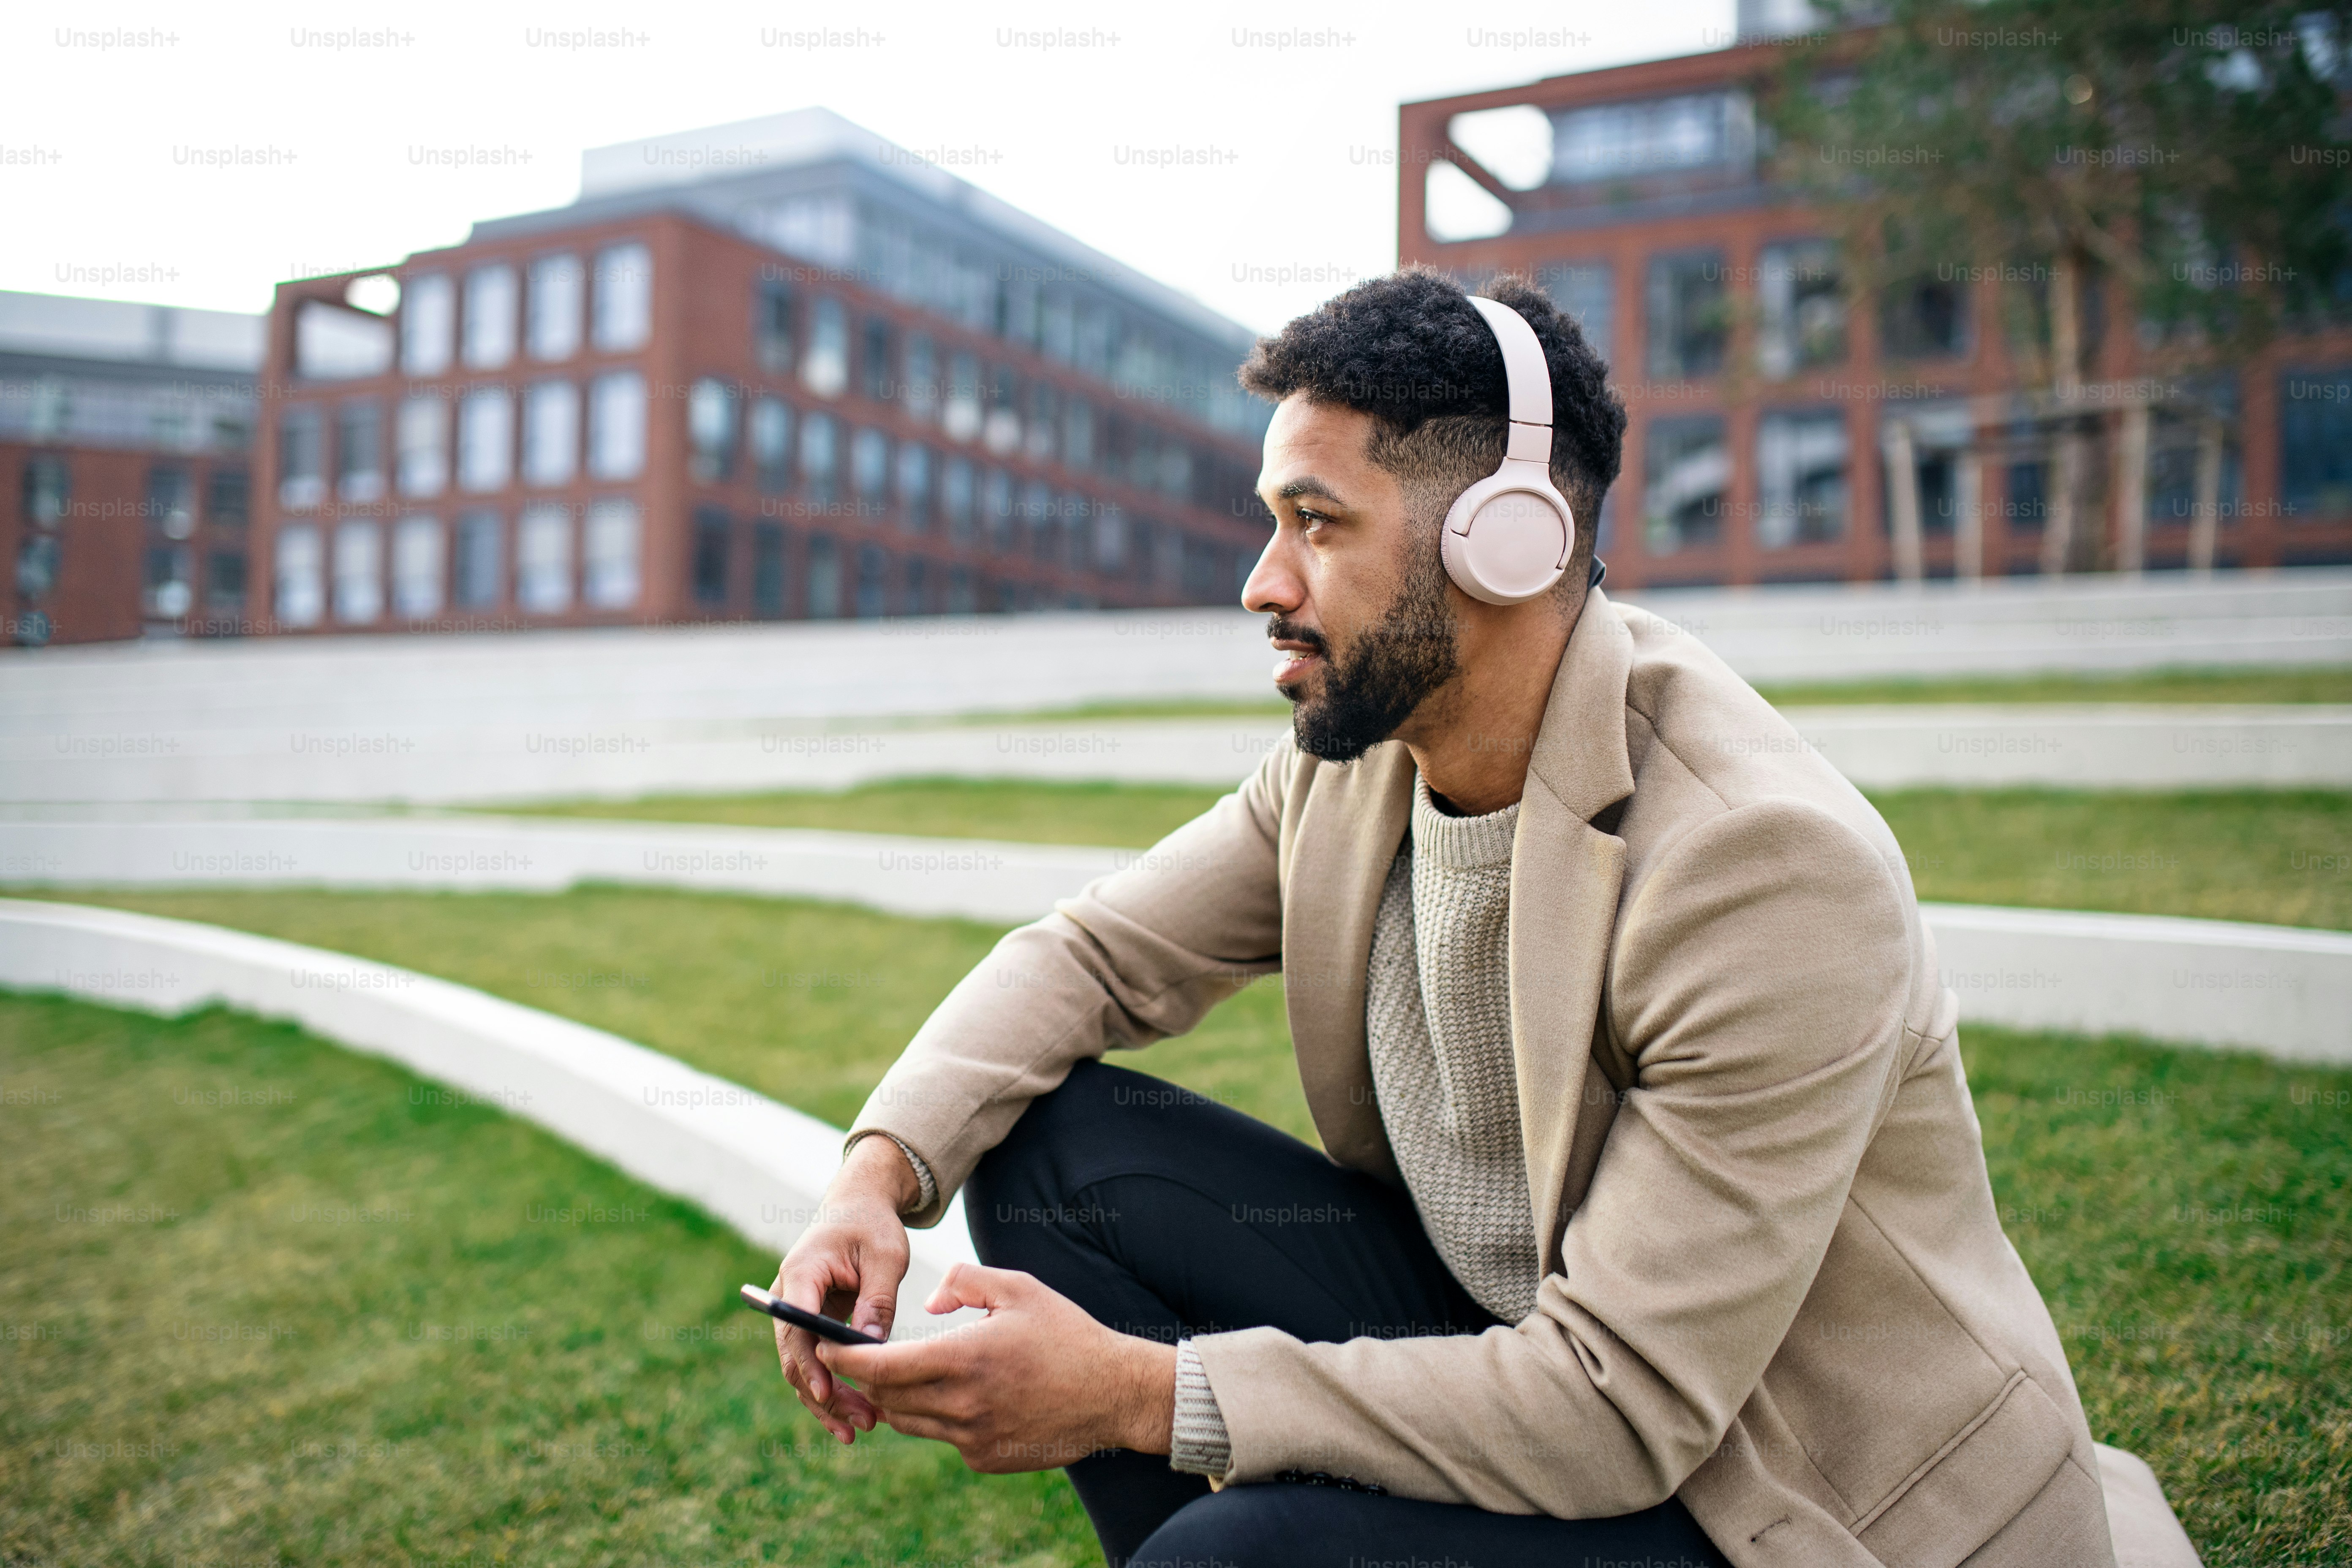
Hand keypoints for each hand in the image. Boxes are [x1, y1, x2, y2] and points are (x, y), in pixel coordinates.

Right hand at [771, 1135, 916, 1443]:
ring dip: (826, 1400)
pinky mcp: (809, 1324)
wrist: (857, 1207)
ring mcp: (794, 1312)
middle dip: (823, 1393)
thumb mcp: (885, 1256)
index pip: (796, 1324)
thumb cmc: (872, 1226)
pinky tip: (850, 1416)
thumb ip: (877, 1299)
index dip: (810, 1362)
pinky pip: (812, 1363)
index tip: (828, 1392)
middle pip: (795, 1355)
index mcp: (802, 1273)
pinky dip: (828, 1389)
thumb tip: (871, 1346)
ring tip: (858, 1430)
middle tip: (859, 1424)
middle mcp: (788, 1296)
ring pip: (800, 1367)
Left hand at [815, 1262, 1176, 1473]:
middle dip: (862, 1377)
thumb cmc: (1066, 1334)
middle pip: (885, 1397)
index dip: (846, 1357)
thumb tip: (927, 1302)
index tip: (826, 1344)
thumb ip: (964, 1281)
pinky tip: (955, 1395)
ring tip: (897, 1374)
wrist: (1113, 1393)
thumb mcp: (1018, 1288)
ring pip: (908, 1421)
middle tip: (852, 1357)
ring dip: (894, 1398)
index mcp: (964, 1359)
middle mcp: (962, 1405)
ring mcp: (972, 1437)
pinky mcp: (984, 1458)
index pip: (881, 1366)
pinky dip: (935, 1417)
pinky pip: (941, 1438)